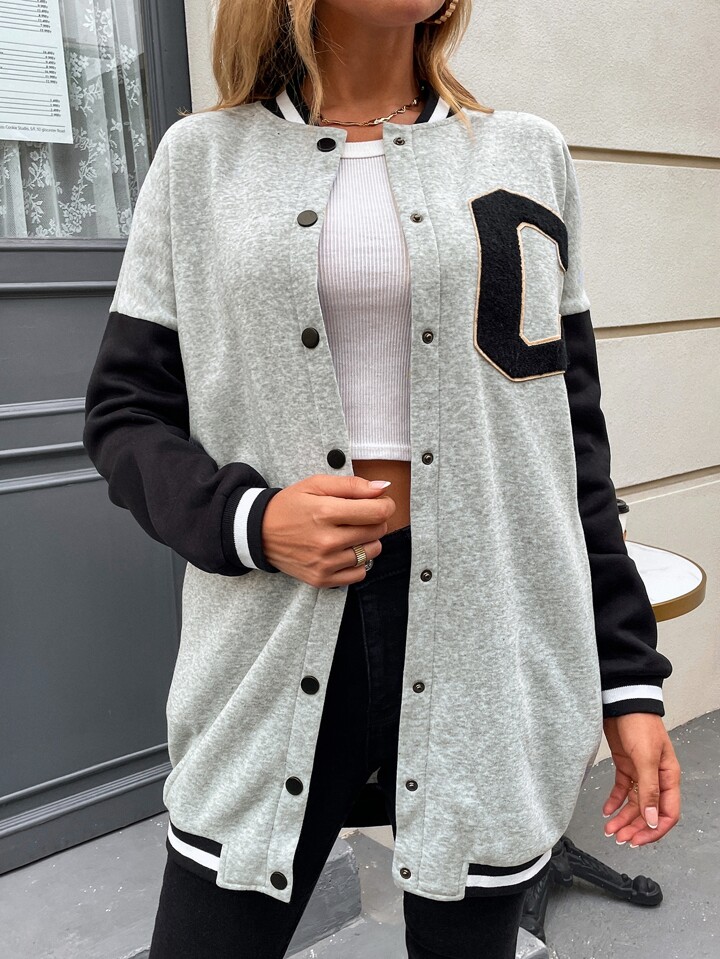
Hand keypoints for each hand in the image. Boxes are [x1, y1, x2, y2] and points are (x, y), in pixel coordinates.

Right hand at [261, 474, 396, 587]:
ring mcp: (324, 563)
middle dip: (375, 520)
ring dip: (368, 541)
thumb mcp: (316, 484)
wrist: (258, 533)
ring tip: (351, 533)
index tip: (380, 502)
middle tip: (361, 515)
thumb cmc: (289, 505)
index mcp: (325, 512)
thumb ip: (351, 485)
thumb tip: (382, 487)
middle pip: (377, 531)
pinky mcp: (322, 579)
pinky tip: (344, 551)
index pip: (377, 513)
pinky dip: (358, 562)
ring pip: (372, 552)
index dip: (385, 505)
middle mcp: (326, 541)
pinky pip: (359, 574)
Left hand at [601, 713, 680, 846]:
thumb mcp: (645, 758)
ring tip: (610, 829)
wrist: (622, 702)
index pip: (667, 813)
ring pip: (634, 803)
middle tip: (620, 838)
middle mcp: (656, 777)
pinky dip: (614, 801)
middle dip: (635, 827)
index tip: (638, 840)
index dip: (654, 830)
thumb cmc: (640, 724)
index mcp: (668, 777)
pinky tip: (606, 810)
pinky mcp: (625, 765)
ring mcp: (640, 772)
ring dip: (623, 818)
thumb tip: (651, 818)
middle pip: (648, 811)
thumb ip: (649, 789)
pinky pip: (622, 789)